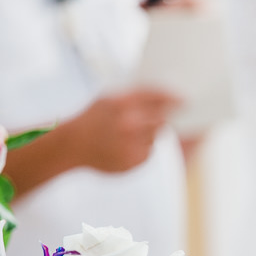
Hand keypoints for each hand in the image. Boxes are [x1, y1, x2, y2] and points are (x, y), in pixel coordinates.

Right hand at [64, 90, 180, 172]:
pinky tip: (123, 145)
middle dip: (164, 117)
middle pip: (162, 120)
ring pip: (156, 136)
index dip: (172, 98)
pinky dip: (142, 147)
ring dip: (148, 133)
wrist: (72, 146)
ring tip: (126, 133)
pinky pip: (148, 151)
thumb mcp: (108, 98)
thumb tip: (164, 94)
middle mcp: (130, 125)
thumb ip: (134, 96)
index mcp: (122, 104)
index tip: (183, 100)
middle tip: (160, 116)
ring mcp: (133, 145)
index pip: (157, 98)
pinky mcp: (135, 161)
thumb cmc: (91, 119)